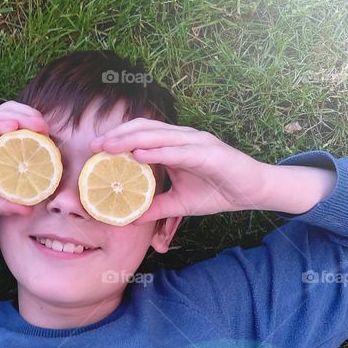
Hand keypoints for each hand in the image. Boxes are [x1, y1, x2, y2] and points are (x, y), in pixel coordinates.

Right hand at [0, 101, 48, 215]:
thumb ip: (1, 204)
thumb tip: (30, 210)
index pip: (17, 136)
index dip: (36, 136)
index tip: (55, 145)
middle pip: (11, 118)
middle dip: (32, 120)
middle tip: (50, 131)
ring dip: (18, 117)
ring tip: (37, 123)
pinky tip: (9, 125)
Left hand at [89, 118, 270, 224]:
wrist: (252, 192)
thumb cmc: (218, 192)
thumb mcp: (180, 203)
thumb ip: (156, 206)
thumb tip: (130, 217)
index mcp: (175, 145)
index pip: (141, 135)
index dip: (118, 138)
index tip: (96, 149)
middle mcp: (183, 138)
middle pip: (144, 129)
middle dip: (118, 136)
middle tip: (95, 146)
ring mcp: (196, 143)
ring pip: (158, 135)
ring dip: (131, 139)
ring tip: (109, 146)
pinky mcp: (209, 152)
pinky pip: (179, 150)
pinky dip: (158, 151)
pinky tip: (140, 155)